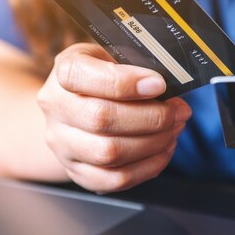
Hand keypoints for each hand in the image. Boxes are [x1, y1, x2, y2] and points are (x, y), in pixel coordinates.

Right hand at [37, 43, 190, 192]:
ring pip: (109, 153)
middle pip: (101, 118)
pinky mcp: (78, 172)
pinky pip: (115, 180)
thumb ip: (136, 63)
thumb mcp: (114, 55)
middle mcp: (56, 109)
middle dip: (152, 117)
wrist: (76, 107)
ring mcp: (63, 144)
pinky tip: (164, 149)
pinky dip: (148, 166)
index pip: (82, 75)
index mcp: (65, 71)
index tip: (159, 84)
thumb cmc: (105, 76)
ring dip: (154, 142)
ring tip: (175, 128)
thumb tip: (171, 82)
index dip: (125, 82)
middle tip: (179, 111)